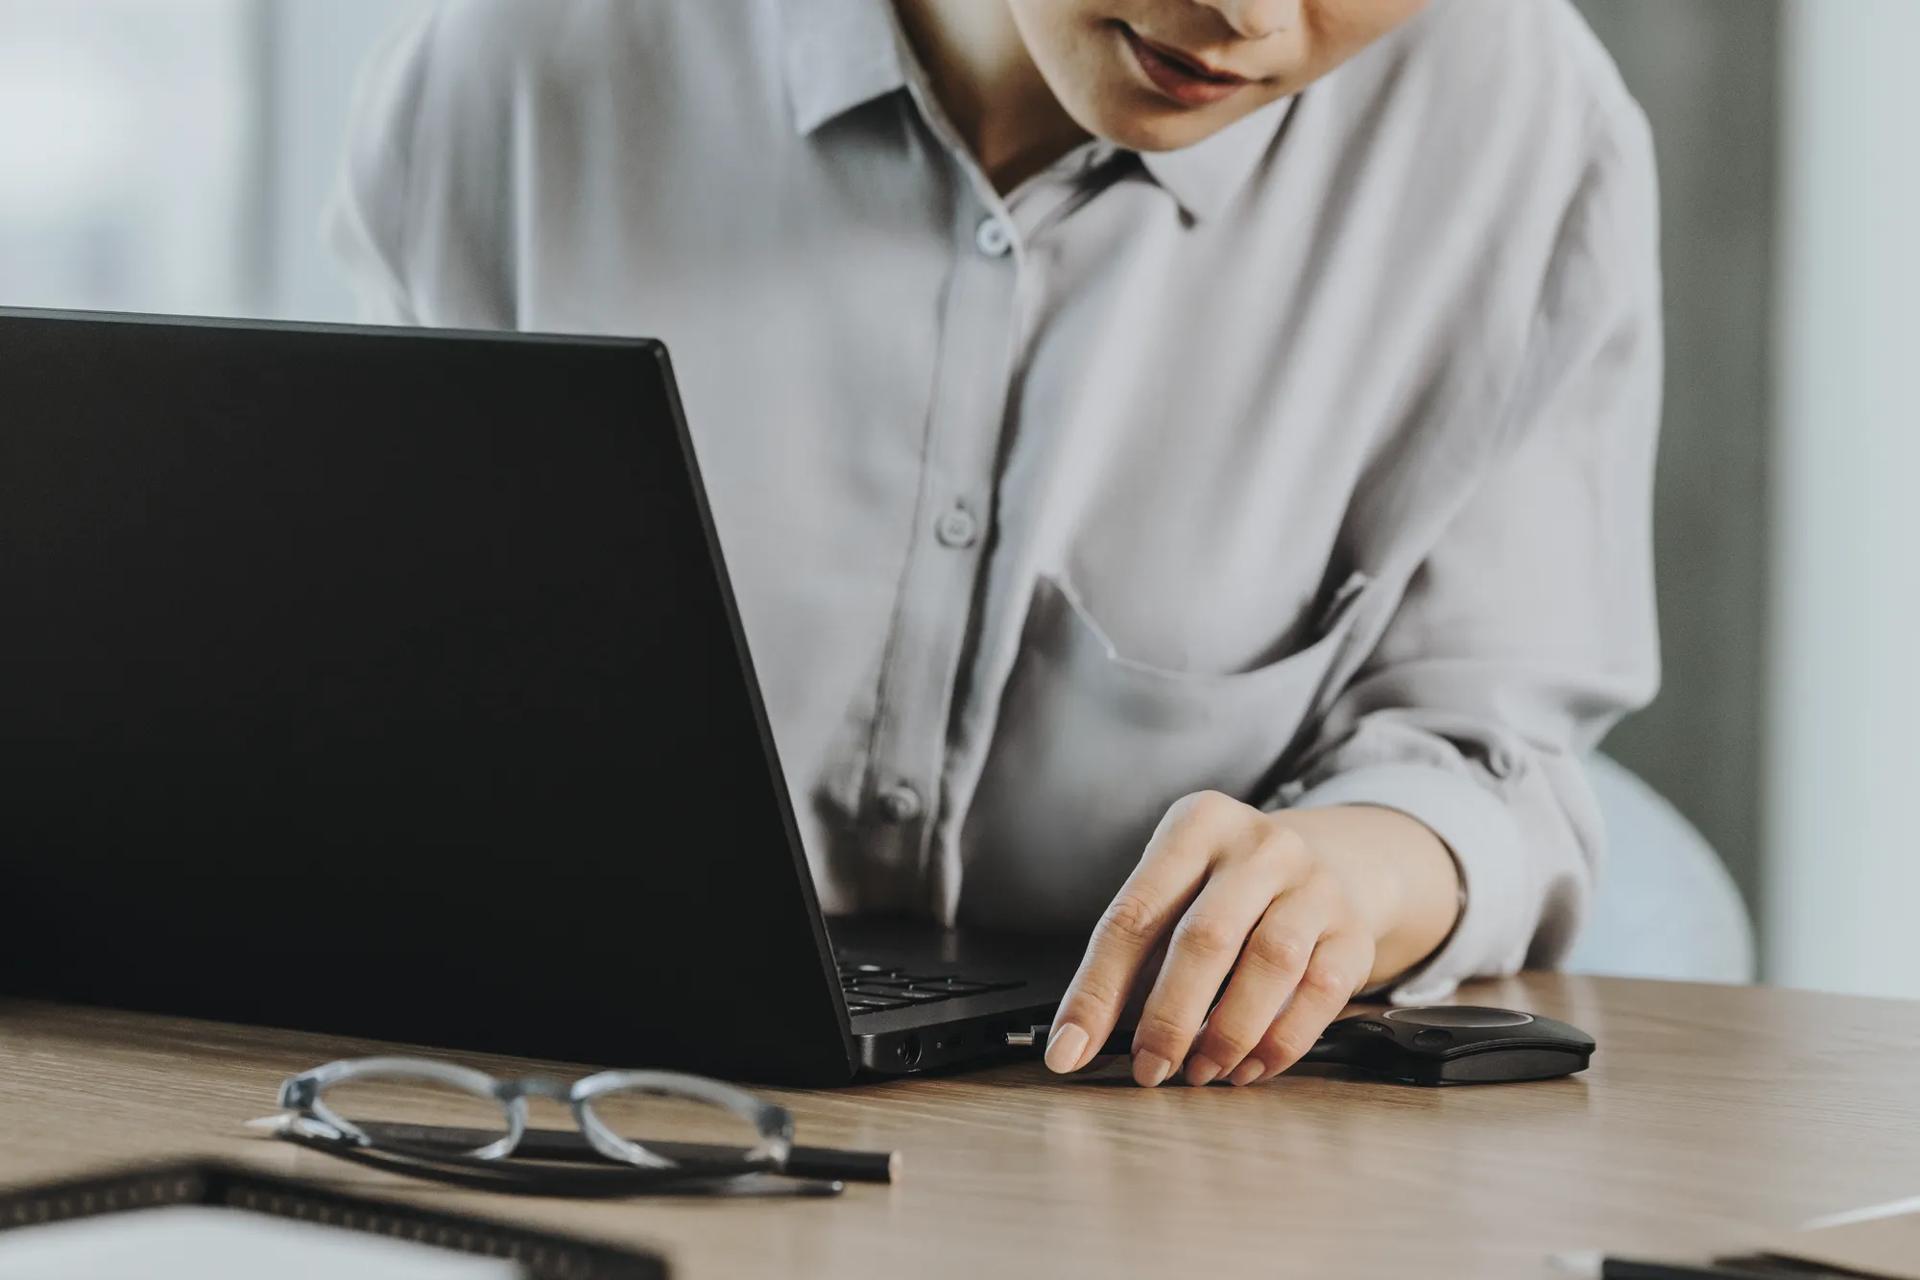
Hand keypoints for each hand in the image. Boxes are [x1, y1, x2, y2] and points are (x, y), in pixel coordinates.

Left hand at [1043, 791, 1458, 1087]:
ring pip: (1271, 963)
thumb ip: (1132, 953)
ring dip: (1226, 1033)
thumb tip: (1078, 1039)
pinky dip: (1279, 1043)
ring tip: (1198, 1072)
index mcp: (1197, 824)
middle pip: (1205, 939)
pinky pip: (1319, 994)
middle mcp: (1260, 845)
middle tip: (1148, 1069)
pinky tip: (1248, 1068)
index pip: (1134, 914)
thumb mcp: (1175, 889)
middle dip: (1168, 1018)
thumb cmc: (1227, 887)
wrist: (1333, 861)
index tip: (1069, 1050)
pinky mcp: (1354, 930)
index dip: (1097, 991)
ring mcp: (1315, 884)